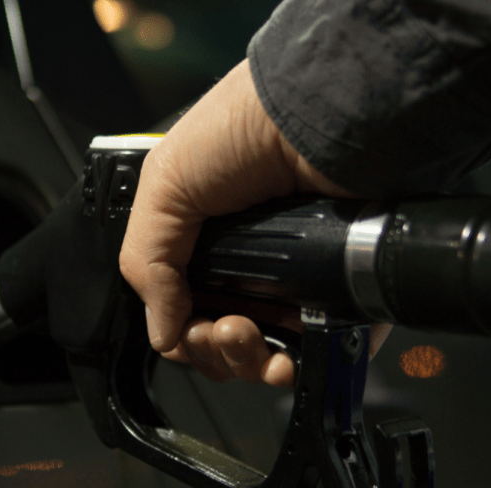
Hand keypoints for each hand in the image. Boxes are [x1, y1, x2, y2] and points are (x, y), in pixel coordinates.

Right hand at [119, 59, 389, 386]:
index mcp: (208, 242)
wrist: (323, 116)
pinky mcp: (343, 290)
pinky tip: (289, 360)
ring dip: (250, 363)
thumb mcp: (166, 184)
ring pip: (271, 355)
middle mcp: (254, 263)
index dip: (184, 334)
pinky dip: (304, 367)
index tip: (187, 330)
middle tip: (223, 329)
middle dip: (216, 351)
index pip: (189, 312)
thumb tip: (161, 333)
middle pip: (227, 343)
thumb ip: (147, 261)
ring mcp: (301, 280)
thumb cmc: (246, 128)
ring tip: (249, 335)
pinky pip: (324, 349)